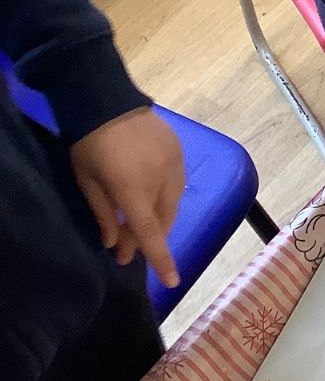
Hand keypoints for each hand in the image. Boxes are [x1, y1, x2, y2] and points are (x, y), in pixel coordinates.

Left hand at [70, 108, 184, 287]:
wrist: (108, 99)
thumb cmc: (90, 143)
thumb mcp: (88, 182)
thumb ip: (104, 215)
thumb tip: (115, 244)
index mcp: (135, 188)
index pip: (151, 233)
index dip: (162, 259)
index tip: (173, 281)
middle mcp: (161, 178)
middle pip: (163, 220)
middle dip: (149, 238)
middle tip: (125, 246)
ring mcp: (174, 163)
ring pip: (172, 203)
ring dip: (158, 218)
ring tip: (136, 221)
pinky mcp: (179, 151)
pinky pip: (176, 184)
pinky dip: (164, 197)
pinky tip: (148, 195)